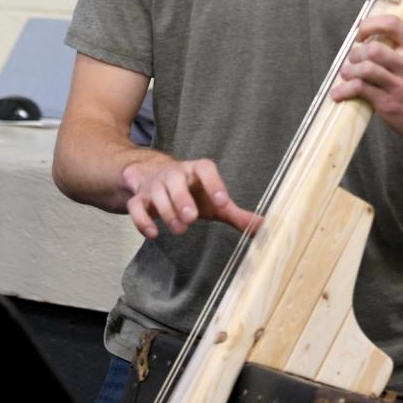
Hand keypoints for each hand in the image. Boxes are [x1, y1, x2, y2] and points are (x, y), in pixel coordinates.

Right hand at [120, 157, 260, 239]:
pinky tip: (154, 235)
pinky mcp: (139, 198)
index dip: (214, 183)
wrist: (154, 179)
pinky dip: (142, 221)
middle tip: (192, 218)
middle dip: (182, 199)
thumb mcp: (213, 201)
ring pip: (156, 194)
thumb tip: (265, 227)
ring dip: (166, 212)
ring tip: (180, 229)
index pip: (205, 168)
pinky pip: (136, 207)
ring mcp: (154, 186)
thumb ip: (236, 214)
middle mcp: (174, 174)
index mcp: (196, 171)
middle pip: (175, 181)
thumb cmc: (191, 192)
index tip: (223, 201)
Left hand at [331, 14, 402, 150]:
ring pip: (365, 68)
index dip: (370, 25)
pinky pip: (360, 90)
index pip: (393, 24)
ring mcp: (400, 85)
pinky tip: (339, 93)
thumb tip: (388, 25)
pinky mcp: (389, 103)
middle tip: (353, 59)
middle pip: (373, 48)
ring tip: (347, 74)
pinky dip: (344, 90)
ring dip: (349, 70)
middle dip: (356, 53)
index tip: (361, 32)